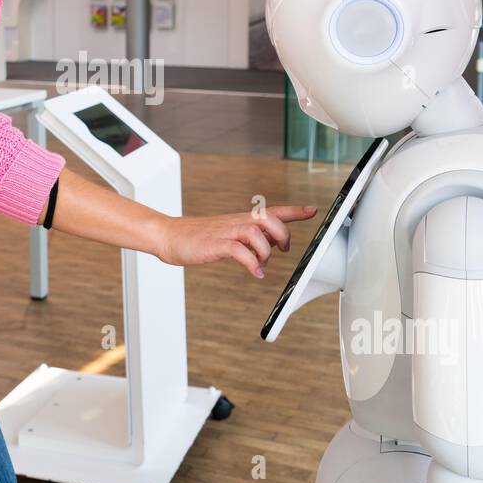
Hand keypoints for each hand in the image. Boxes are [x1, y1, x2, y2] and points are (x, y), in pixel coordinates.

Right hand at [153, 204, 317, 278]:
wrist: (170, 235)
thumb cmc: (198, 236)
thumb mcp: (228, 235)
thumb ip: (250, 238)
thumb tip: (270, 245)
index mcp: (241, 219)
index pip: (272, 211)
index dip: (294, 211)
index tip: (312, 210)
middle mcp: (236, 222)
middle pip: (268, 218)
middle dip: (283, 234)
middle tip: (284, 249)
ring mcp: (226, 232)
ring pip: (256, 232)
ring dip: (265, 251)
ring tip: (262, 264)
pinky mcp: (216, 244)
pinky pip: (239, 250)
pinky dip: (251, 263)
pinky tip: (255, 272)